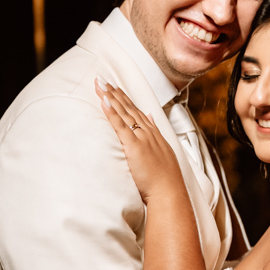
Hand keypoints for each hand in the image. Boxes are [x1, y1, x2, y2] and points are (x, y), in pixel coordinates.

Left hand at [95, 78, 179, 203]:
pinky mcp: (134, 146)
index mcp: (153, 134)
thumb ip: (155, 134)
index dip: (124, 98)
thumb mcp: (162, 152)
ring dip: (111, 96)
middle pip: (128, 107)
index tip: (114, 87)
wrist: (169, 191)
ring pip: (124, 112)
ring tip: (100, 84)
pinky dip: (112, 112)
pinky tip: (104, 100)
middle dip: (114, 92)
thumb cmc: (164, 178)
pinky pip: (121, 126)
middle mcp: (148, 132)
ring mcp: (141, 137)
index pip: (137, 111)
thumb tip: (151, 118)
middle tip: (102, 78)